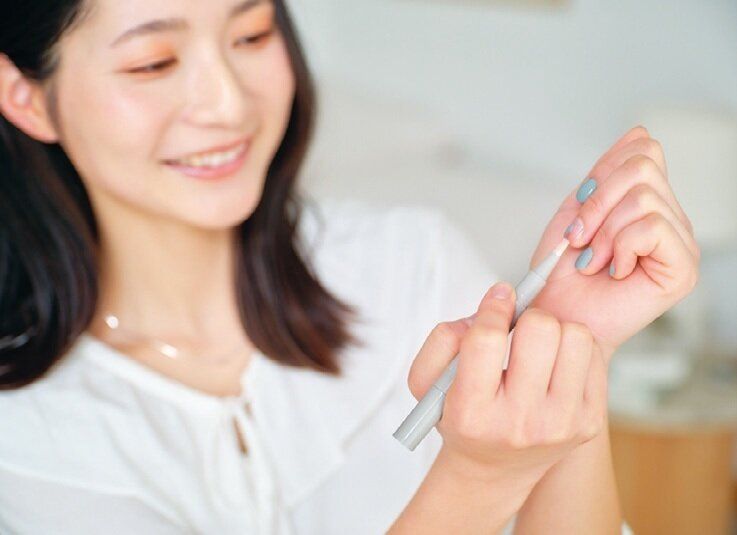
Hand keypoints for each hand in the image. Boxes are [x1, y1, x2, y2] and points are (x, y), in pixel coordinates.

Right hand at [407, 283, 606, 501]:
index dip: (493, 308)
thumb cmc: (463, 418)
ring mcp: (560, 424)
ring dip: (556, 332)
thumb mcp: (429, 384)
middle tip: (519, 329)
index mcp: (472, 412)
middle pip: (540, 329)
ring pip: (575, 336)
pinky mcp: (588, 422)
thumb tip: (494, 304)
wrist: (494, 469)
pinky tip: (556, 364)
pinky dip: (575, 350)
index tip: (498, 298)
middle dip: (527, 318)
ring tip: (539, 348)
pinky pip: (595, 356)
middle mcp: (519, 422)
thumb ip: (443, 340)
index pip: (486, 339)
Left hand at [530, 125, 699, 353]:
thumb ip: (605, 173)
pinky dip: (619, 247)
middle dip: (597, 204)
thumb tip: (639, 133)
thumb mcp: (576, 210)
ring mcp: (680, 242)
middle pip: (643, 167)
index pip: (644, 150)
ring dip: (604, 232)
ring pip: (644, 197)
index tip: (581, 213)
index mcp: (647, 202)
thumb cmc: (561, 272)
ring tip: (594, 261)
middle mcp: (670, 218)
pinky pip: (651, 227)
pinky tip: (612, 270)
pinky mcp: (683, 268)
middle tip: (580, 240)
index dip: (603, 173)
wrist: (557, 314)